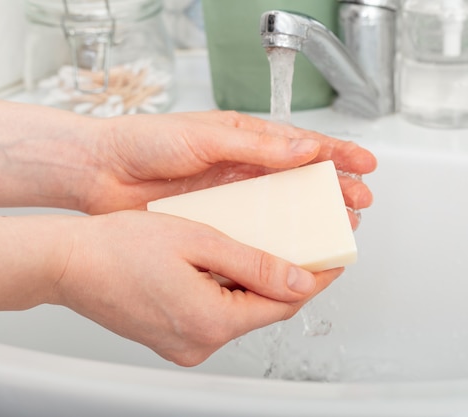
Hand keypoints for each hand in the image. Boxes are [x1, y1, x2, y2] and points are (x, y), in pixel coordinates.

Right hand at [49, 210, 341, 365]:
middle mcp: (201, 343)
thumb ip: (257, 265)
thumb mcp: (201, 242)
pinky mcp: (175, 339)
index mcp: (212, 321)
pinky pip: (219, 314)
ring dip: (260, 283)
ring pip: (243, 312)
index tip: (335, 258)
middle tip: (308, 247)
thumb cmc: (119, 247)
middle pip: (266, 310)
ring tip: (271, 248)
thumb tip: (301, 279)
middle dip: (290, 279)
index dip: (315, 277)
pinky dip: (233, 291)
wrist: (68, 263)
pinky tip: (233, 265)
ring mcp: (187, 345)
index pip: (285, 303)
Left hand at [82, 111, 376, 227]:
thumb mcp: (206, 136)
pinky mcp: (218, 222)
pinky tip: (295, 249)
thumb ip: (257, 145)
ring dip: (313, 218)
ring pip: (284, 209)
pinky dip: (278, 240)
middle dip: (334, 189)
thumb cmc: (146, 142)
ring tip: (340, 226)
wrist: (102, 172)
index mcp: (246, 139)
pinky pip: (256, 233)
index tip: (365, 164)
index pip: (302, 144)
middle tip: (360, 202)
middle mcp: (245, 168)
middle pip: (302, 179)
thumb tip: (304, 148)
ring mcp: (234, 197)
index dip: (337, 154)